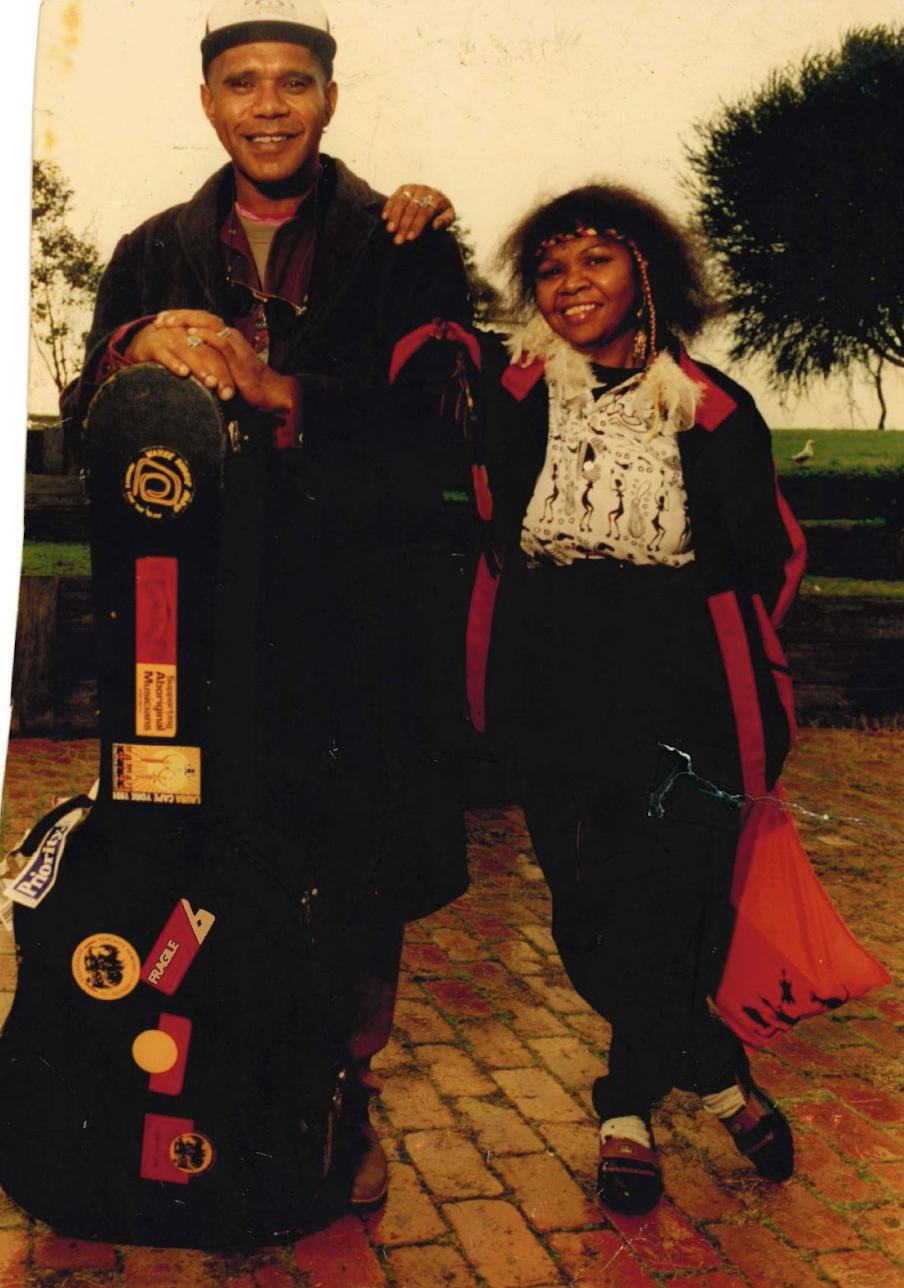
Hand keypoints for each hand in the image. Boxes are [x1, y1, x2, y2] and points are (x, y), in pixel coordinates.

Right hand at [126, 311, 236, 399]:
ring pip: (188, 352)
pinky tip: (183, 372)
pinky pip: (164, 353)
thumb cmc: (171, 357)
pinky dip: (174, 362)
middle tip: (226, 393)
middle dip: (218, 373)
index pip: (216, 354)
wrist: (140, 344)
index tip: (231, 393)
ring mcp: (169, 338)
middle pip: (206, 353)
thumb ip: (206, 370)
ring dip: (200, 368)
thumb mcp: (190, 359)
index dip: (226, 372)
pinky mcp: (152, 344)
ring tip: (211, 383)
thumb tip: (226, 394)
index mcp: (198, 337)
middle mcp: (186, 335)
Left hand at [130, 310, 294, 413]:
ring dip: (187, 321)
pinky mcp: (238, 358)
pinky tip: (190, 334)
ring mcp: (235, 344)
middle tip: (159, 319)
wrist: (269, 391)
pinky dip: (205, 336)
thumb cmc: (247, 383)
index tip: (162, 319)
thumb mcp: (225, 367)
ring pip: (209, 324)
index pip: (201, 319)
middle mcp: (230, 335)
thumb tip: (192, 362)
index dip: (182, 316)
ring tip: (168, 323)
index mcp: (226, 336)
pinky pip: (221, 343)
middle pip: (202, 316)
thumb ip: (211, 360)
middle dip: (179, 315)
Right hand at [382, 185, 454, 244]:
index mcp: (437, 197)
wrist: (435, 197)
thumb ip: (446, 220)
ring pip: (401, 202)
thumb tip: (436, 225)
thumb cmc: (441, 211)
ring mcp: (413, 188)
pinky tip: (384, 218)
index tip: (409, 239)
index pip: (424, 213)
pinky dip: (388, 207)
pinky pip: (394, 197)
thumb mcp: (449, 215)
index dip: (416, 226)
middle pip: (411, 209)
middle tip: (398, 240)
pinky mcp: (403, 188)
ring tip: (390, 230)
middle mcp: (424, 190)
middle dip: (404, 225)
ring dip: (394, 217)